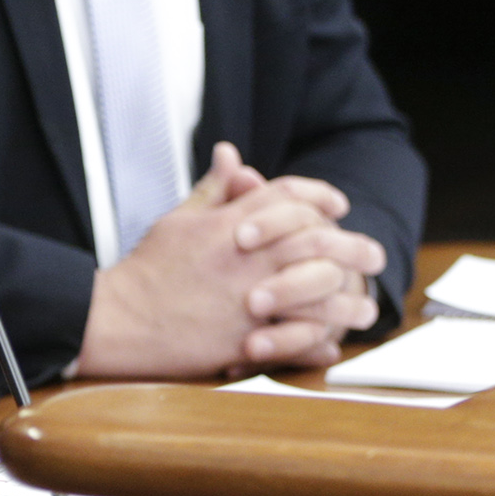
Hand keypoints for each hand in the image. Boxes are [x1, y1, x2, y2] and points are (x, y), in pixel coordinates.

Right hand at [76, 142, 380, 377]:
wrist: (120, 317)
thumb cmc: (147, 271)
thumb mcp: (179, 220)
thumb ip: (213, 190)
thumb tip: (231, 155)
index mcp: (229, 222)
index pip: (287, 195)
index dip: (319, 195)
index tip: (338, 206)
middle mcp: (245, 254)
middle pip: (316, 237)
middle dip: (352, 245)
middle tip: (374, 255)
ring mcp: (248, 294)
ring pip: (319, 290)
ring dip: (349, 298)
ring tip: (366, 307)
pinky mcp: (246, 334)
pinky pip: (299, 335)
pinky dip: (320, 338)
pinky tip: (333, 341)